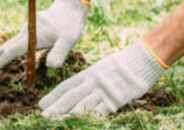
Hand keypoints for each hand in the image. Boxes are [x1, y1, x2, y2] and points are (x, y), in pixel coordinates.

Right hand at [0, 0, 88, 74]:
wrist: (69, 7)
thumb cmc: (69, 25)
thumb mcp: (68, 40)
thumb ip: (59, 53)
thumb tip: (51, 67)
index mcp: (31, 36)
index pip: (11, 51)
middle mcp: (25, 32)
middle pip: (6, 48)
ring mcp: (25, 30)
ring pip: (10, 45)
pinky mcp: (28, 31)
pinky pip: (15, 43)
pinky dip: (7, 51)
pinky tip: (2, 57)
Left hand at [38, 41, 164, 119]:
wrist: (142, 60)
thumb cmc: (123, 64)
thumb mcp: (103, 67)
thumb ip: (91, 79)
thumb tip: (80, 87)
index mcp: (89, 73)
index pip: (66, 86)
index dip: (53, 96)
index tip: (41, 105)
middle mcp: (93, 82)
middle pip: (71, 97)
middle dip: (56, 108)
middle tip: (43, 117)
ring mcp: (103, 92)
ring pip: (82, 106)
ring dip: (68, 116)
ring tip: (56, 123)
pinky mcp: (115, 100)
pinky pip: (100, 112)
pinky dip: (89, 118)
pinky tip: (80, 124)